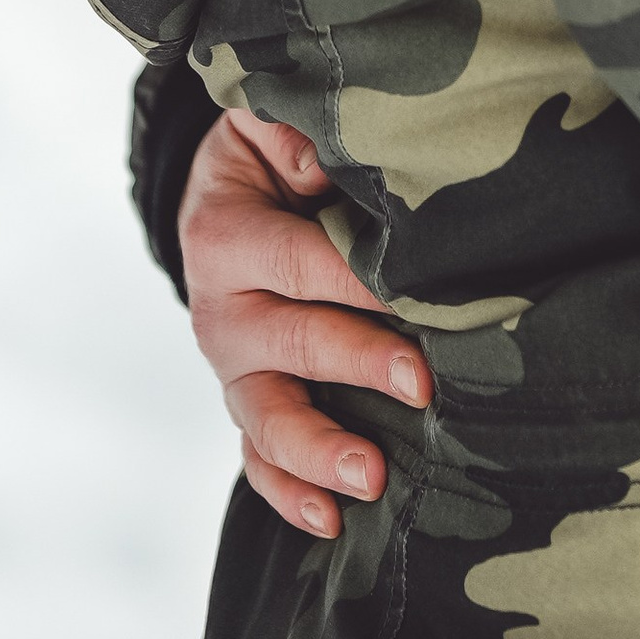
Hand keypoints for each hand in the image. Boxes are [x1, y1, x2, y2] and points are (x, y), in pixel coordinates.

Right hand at [179, 109, 434, 538]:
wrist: (219, 190)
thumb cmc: (262, 149)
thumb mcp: (261, 117)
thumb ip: (287, 130)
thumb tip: (318, 168)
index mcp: (223, 235)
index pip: (298, 263)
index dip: (356, 283)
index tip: (415, 299)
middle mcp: (219, 310)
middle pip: (291, 345)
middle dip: (358, 365)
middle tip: (420, 383)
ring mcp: (231, 364)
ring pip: (267, 419)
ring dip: (318, 452)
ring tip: (372, 478)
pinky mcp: (245, 396)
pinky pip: (257, 457)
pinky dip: (288, 492)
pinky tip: (330, 520)